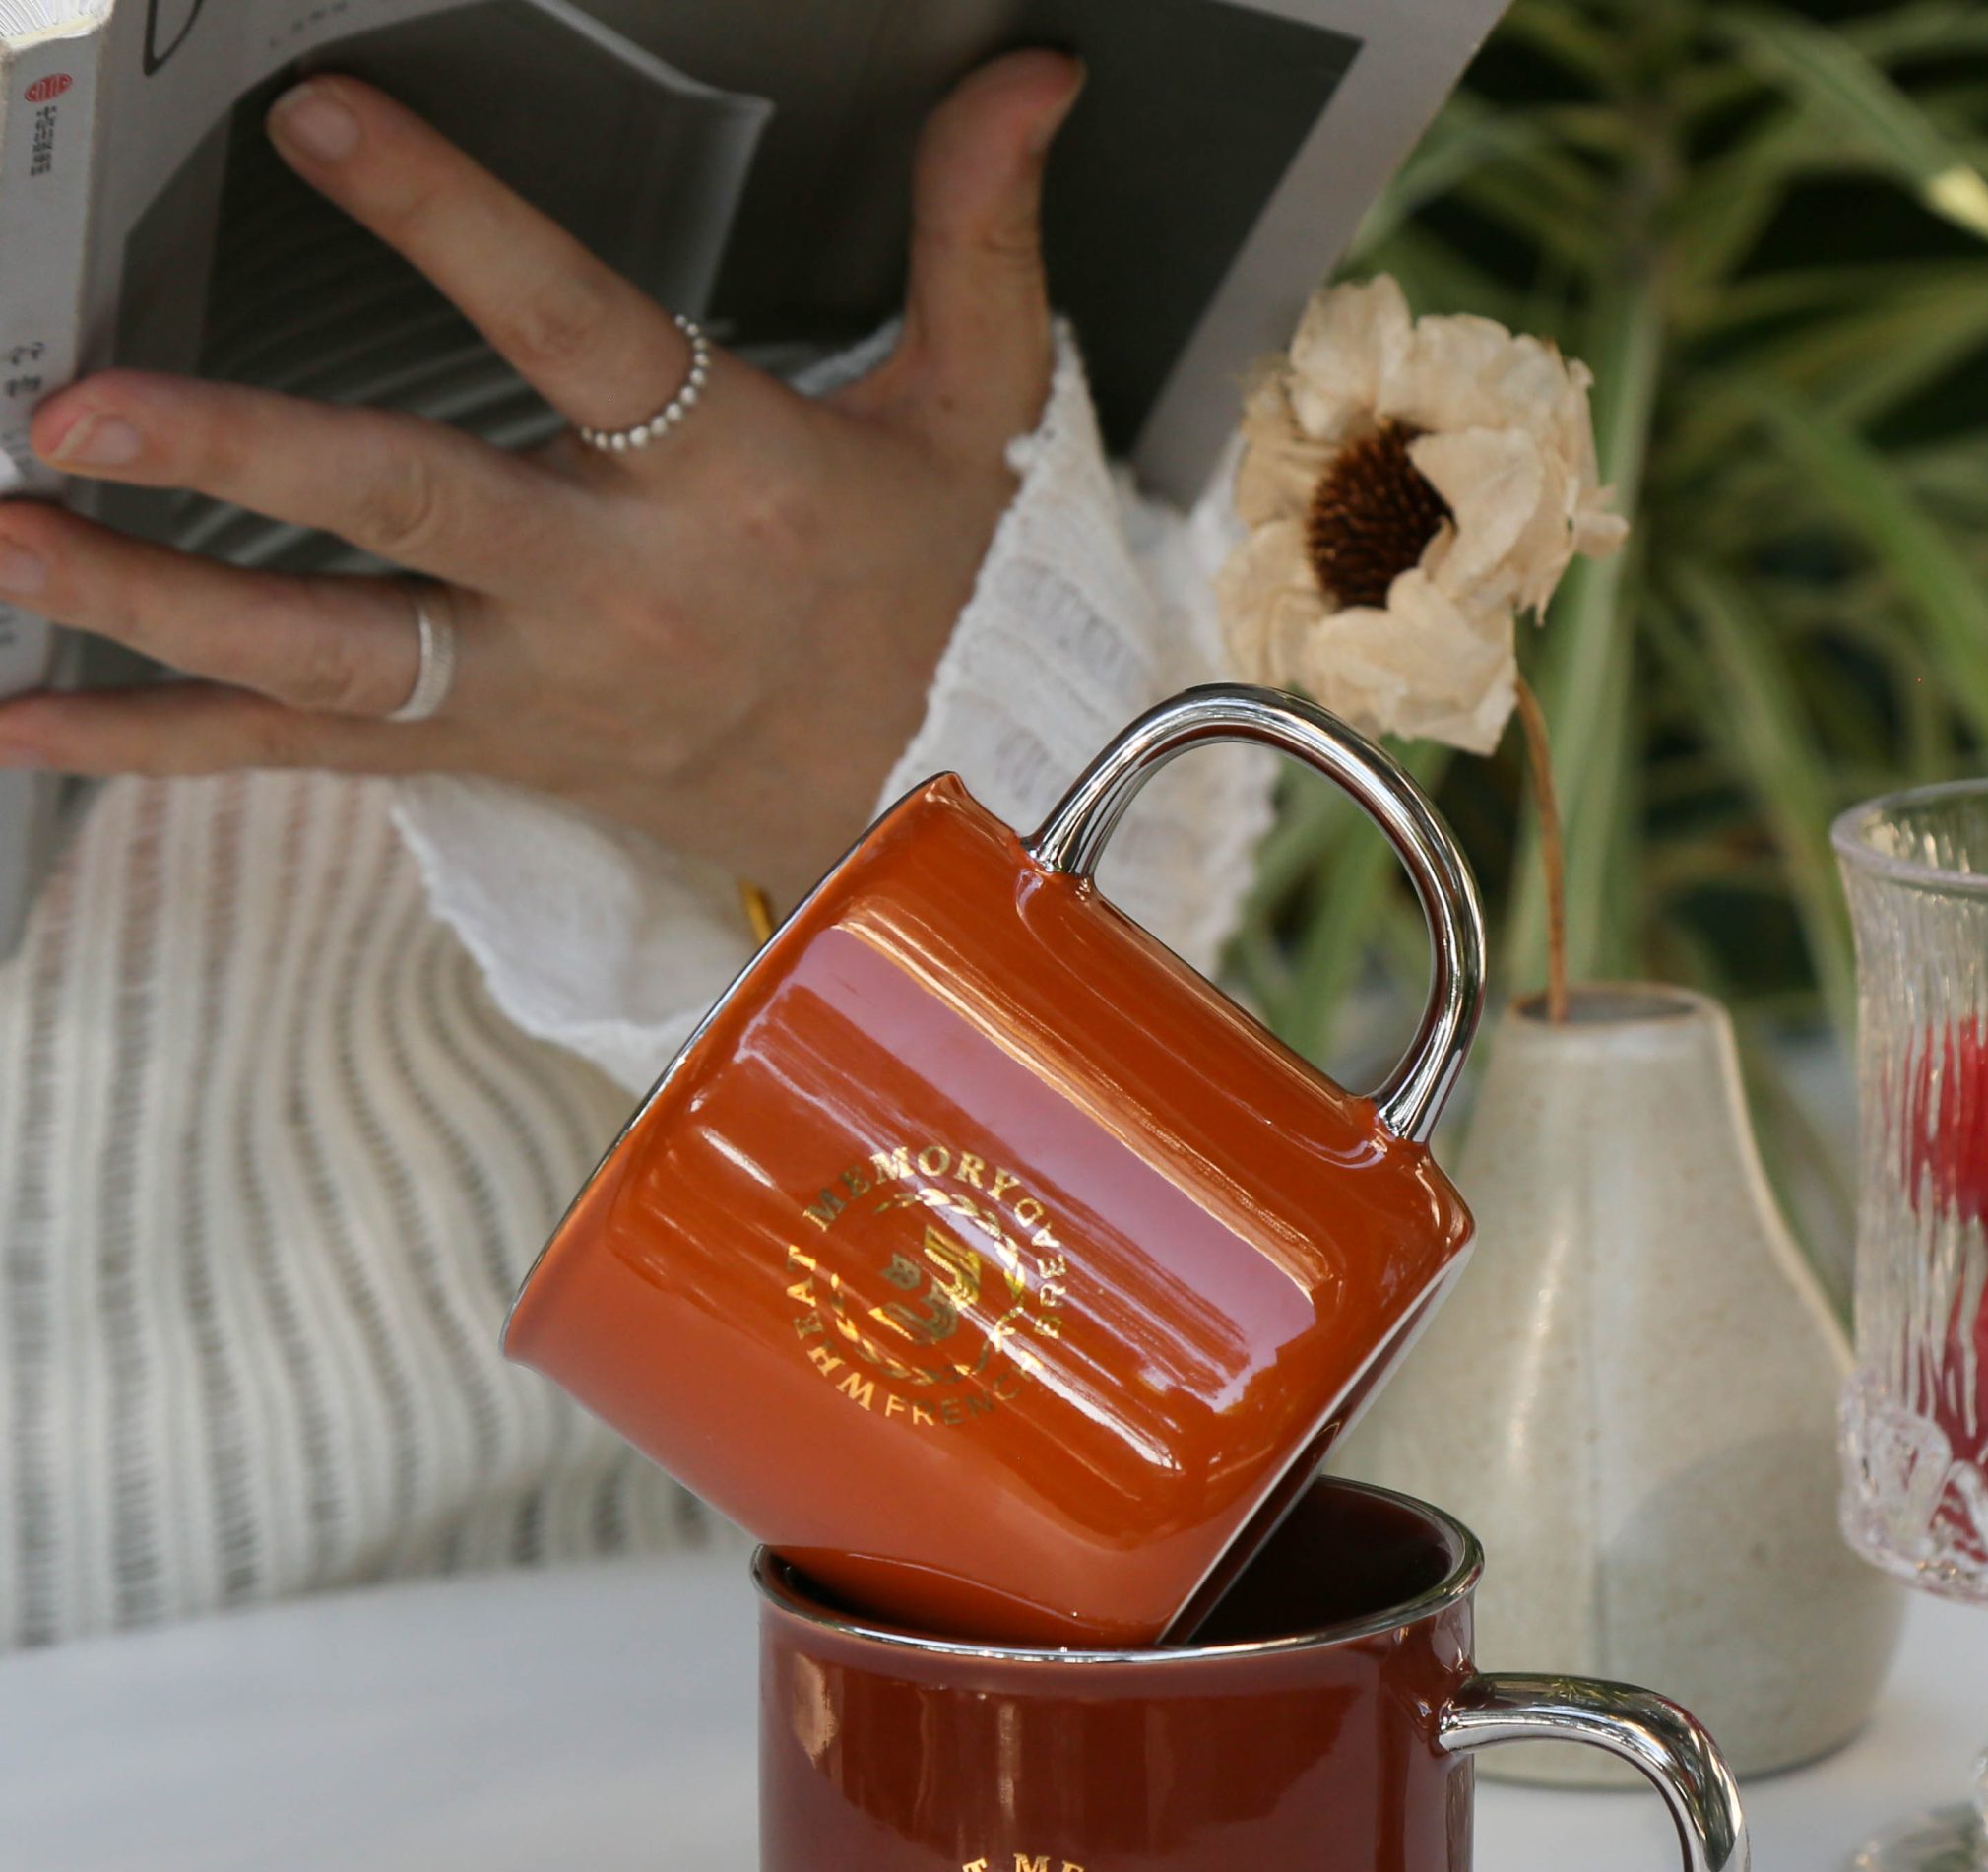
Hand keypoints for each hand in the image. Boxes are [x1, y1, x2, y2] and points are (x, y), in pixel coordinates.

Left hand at [0, 53, 1082, 906]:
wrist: (925, 823)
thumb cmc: (938, 607)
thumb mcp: (979, 418)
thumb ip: (979, 236)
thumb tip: (1030, 77)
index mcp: (727, 485)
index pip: (580, 340)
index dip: (455, 232)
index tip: (318, 126)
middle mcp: (615, 599)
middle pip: (407, 522)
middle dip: (235, 467)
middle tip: (72, 409)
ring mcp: (536, 691)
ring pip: (328, 661)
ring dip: (153, 608)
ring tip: (2, 541)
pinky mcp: (485, 753)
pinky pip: (306, 758)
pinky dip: (158, 742)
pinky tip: (23, 711)